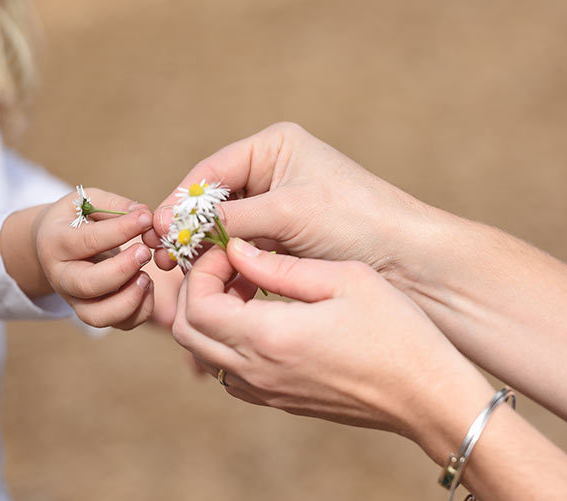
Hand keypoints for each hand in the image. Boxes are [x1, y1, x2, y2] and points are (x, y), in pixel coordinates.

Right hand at [32, 188, 154, 329]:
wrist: (52, 246)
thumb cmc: (75, 219)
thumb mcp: (86, 201)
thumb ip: (114, 205)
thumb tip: (144, 214)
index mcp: (56, 243)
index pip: (87, 241)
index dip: (120, 230)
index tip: (146, 218)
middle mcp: (62, 277)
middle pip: (88, 284)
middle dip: (121, 270)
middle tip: (145, 252)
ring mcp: (76, 300)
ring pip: (99, 315)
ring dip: (130, 299)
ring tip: (147, 277)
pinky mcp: (95, 313)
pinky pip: (120, 324)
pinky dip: (140, 311)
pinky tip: (148, 286)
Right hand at [144, 122, 443, 283]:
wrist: (407, 258)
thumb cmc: (355, 220)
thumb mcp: (288, 212)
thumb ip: (232, 218)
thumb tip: (178, 229)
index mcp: (273, 147)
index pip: (210, 172)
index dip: (182, 202)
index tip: (159, 230)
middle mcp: (273, 172)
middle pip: (214, 202)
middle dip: (191, 230)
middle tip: (168, 260)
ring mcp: (279, 208)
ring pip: (227, 231)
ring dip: (208, 253)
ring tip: (188, 277)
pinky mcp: (287, 241)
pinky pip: (246, 252)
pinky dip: (231, 268)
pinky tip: (219, 287)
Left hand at [171, 237, 491, 455]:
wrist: (428, 397)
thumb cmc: (398, 332)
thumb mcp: (346, 279)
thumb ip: (282, 266)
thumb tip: (239, 250)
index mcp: (269, 337)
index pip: (197, 305)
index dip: (203, 270)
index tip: (232, 249)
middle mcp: (258, 372)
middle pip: (188, 333)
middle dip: (198, 292)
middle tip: (232, 266)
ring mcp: (268, 393)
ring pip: (206, 356)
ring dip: (213, 318)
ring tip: (251, 289)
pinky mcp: (283, 402)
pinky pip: (232, 374)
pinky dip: (231, 343)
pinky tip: (267, 319)